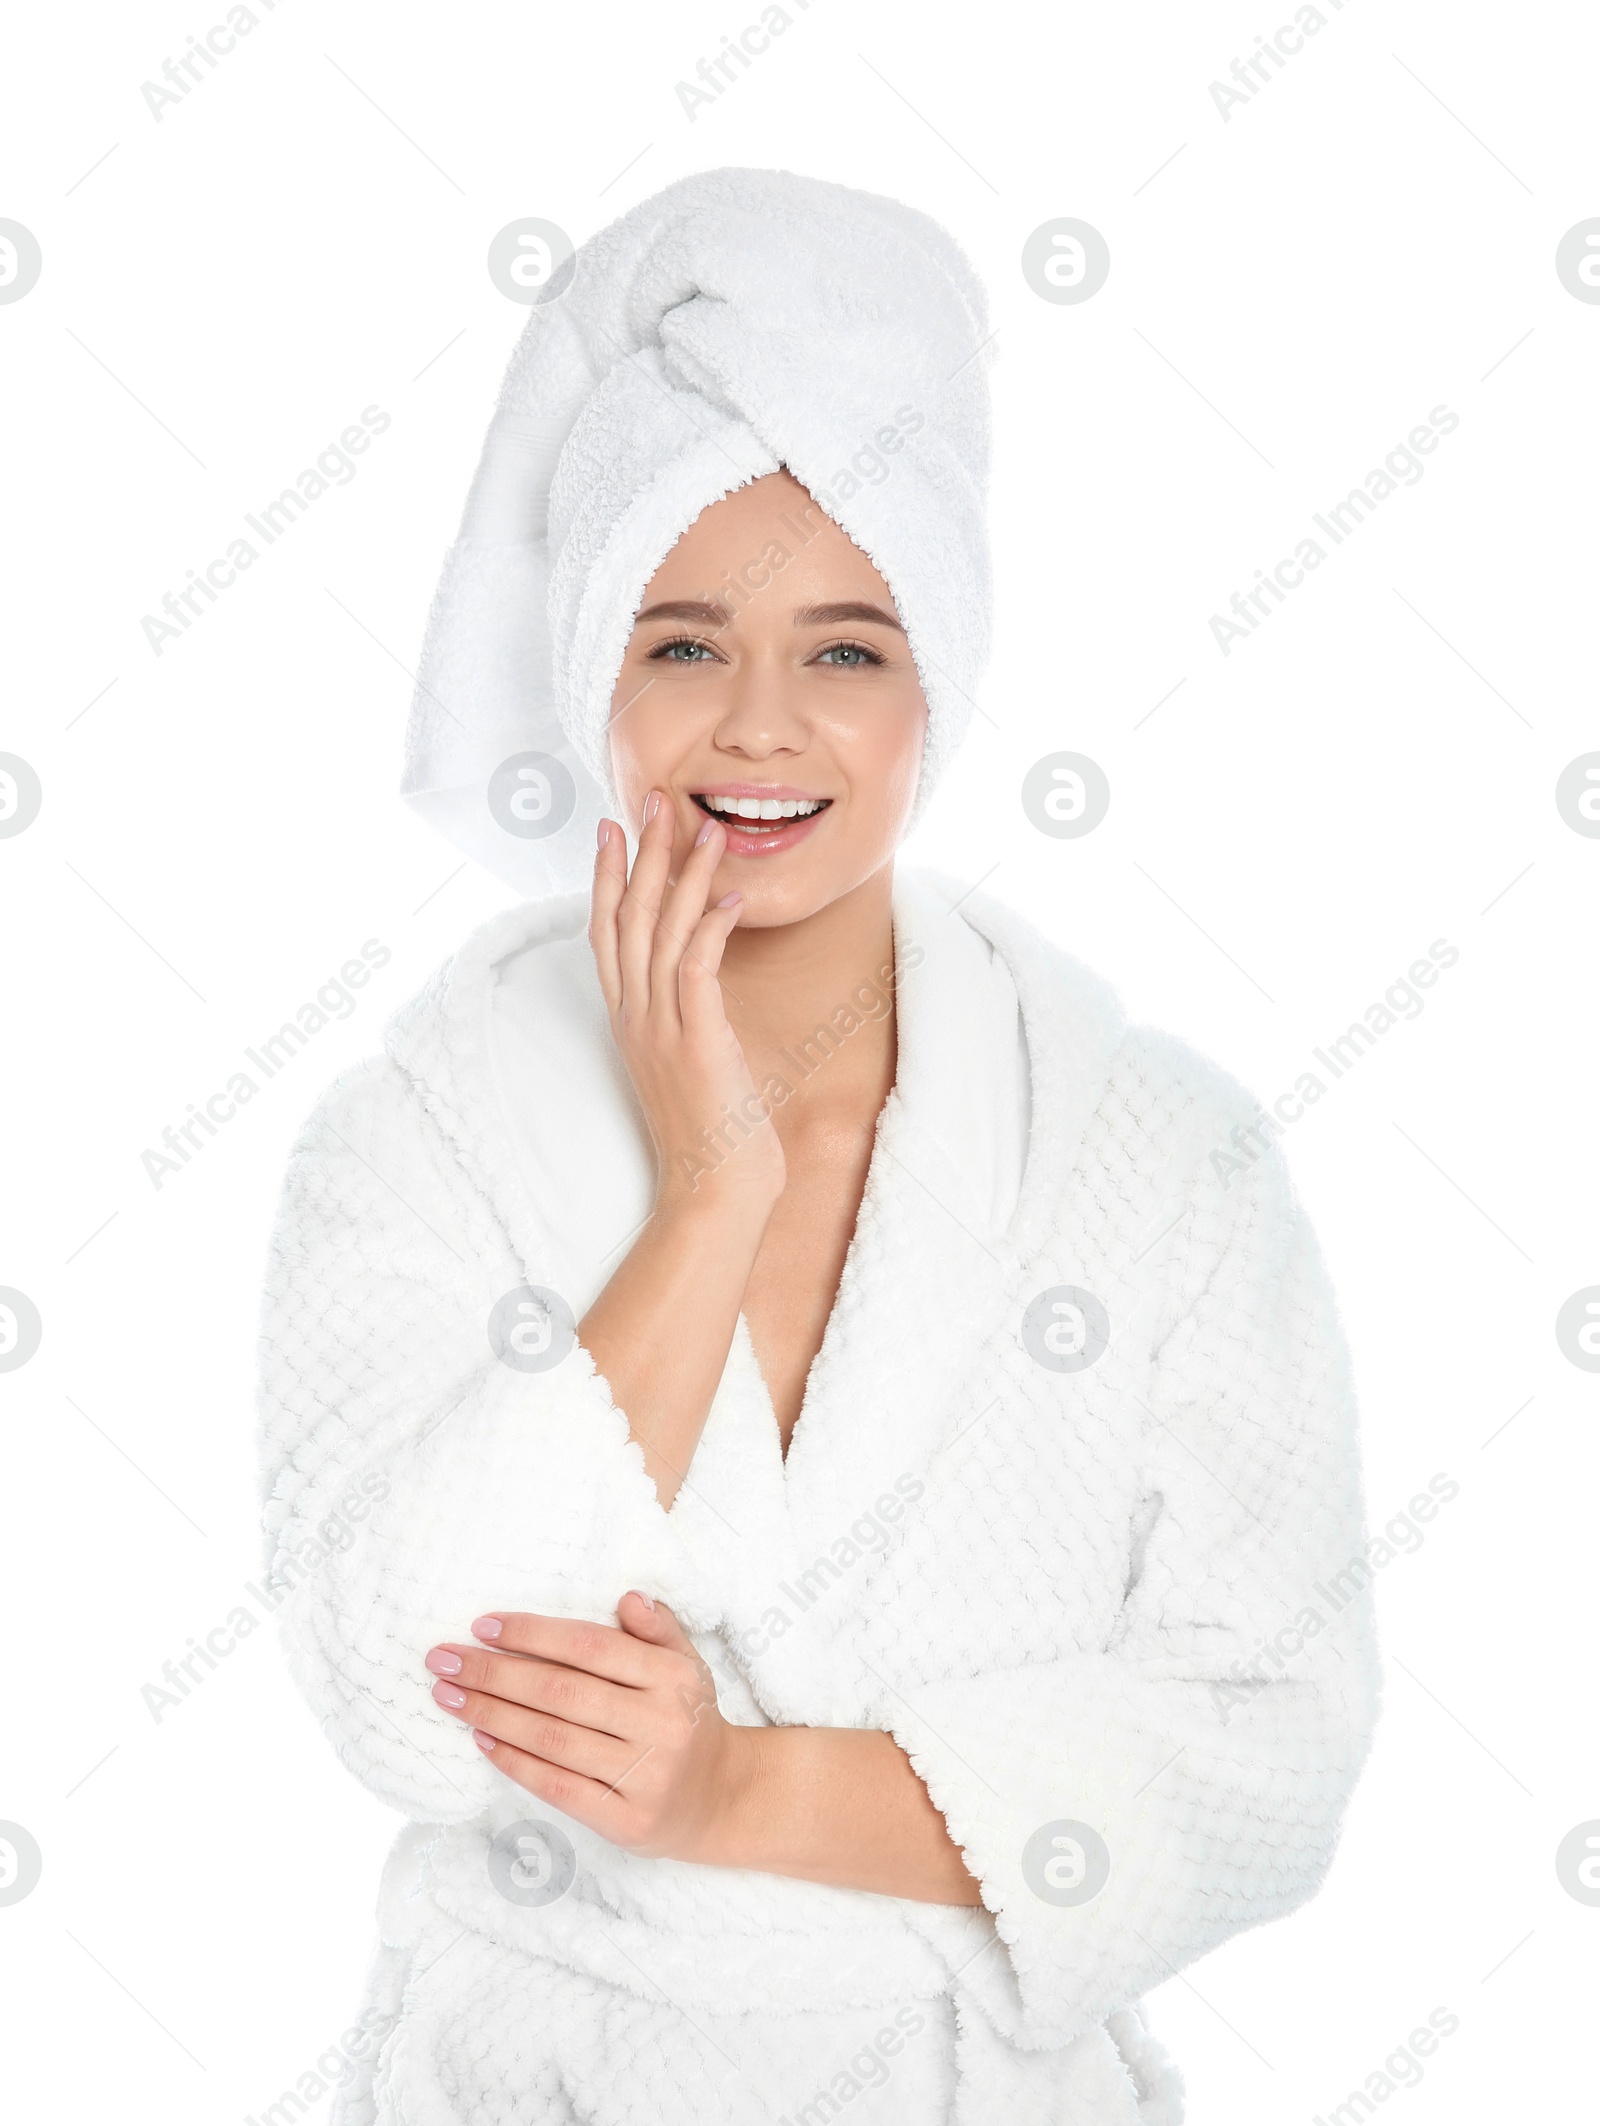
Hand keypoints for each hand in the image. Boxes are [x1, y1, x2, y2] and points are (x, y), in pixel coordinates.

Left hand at [424, 1594, 750, 1862]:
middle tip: (443, 1659)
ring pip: (552, 1739)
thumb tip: (627, 1597)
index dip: (533, 1635)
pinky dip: (515, 1763)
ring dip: (492, 1715)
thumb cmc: (687, 1718)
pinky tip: (482, 1741)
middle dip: (494, 1673)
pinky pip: (558, 1787)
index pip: (590, 1648)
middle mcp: (660, 1724)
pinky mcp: (626, 1820)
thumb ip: (657, 1628)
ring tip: (449, 1696)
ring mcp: (644, 1776)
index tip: (483, 1626)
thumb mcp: (686, 1665)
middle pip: (561, 1693)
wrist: (720, 1799)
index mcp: (672, 1677)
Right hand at [589, 789, 784, 1212]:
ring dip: (685, 874)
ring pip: (663, 932)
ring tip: (707, 827)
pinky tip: (731, 893)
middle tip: (656, 800)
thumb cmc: (712, 1131)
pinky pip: (698, 968)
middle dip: (643, 854)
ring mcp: (662, 1029)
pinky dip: (711, 926)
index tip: (613, 829)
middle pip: (629, 918)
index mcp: (628, 1020)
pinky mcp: (697, 1042)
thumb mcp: (689, 1060)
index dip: (607, 877)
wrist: (715, 1190)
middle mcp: (636, 1017)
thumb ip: (686, 1016)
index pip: (606, 933)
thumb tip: (700, 981)